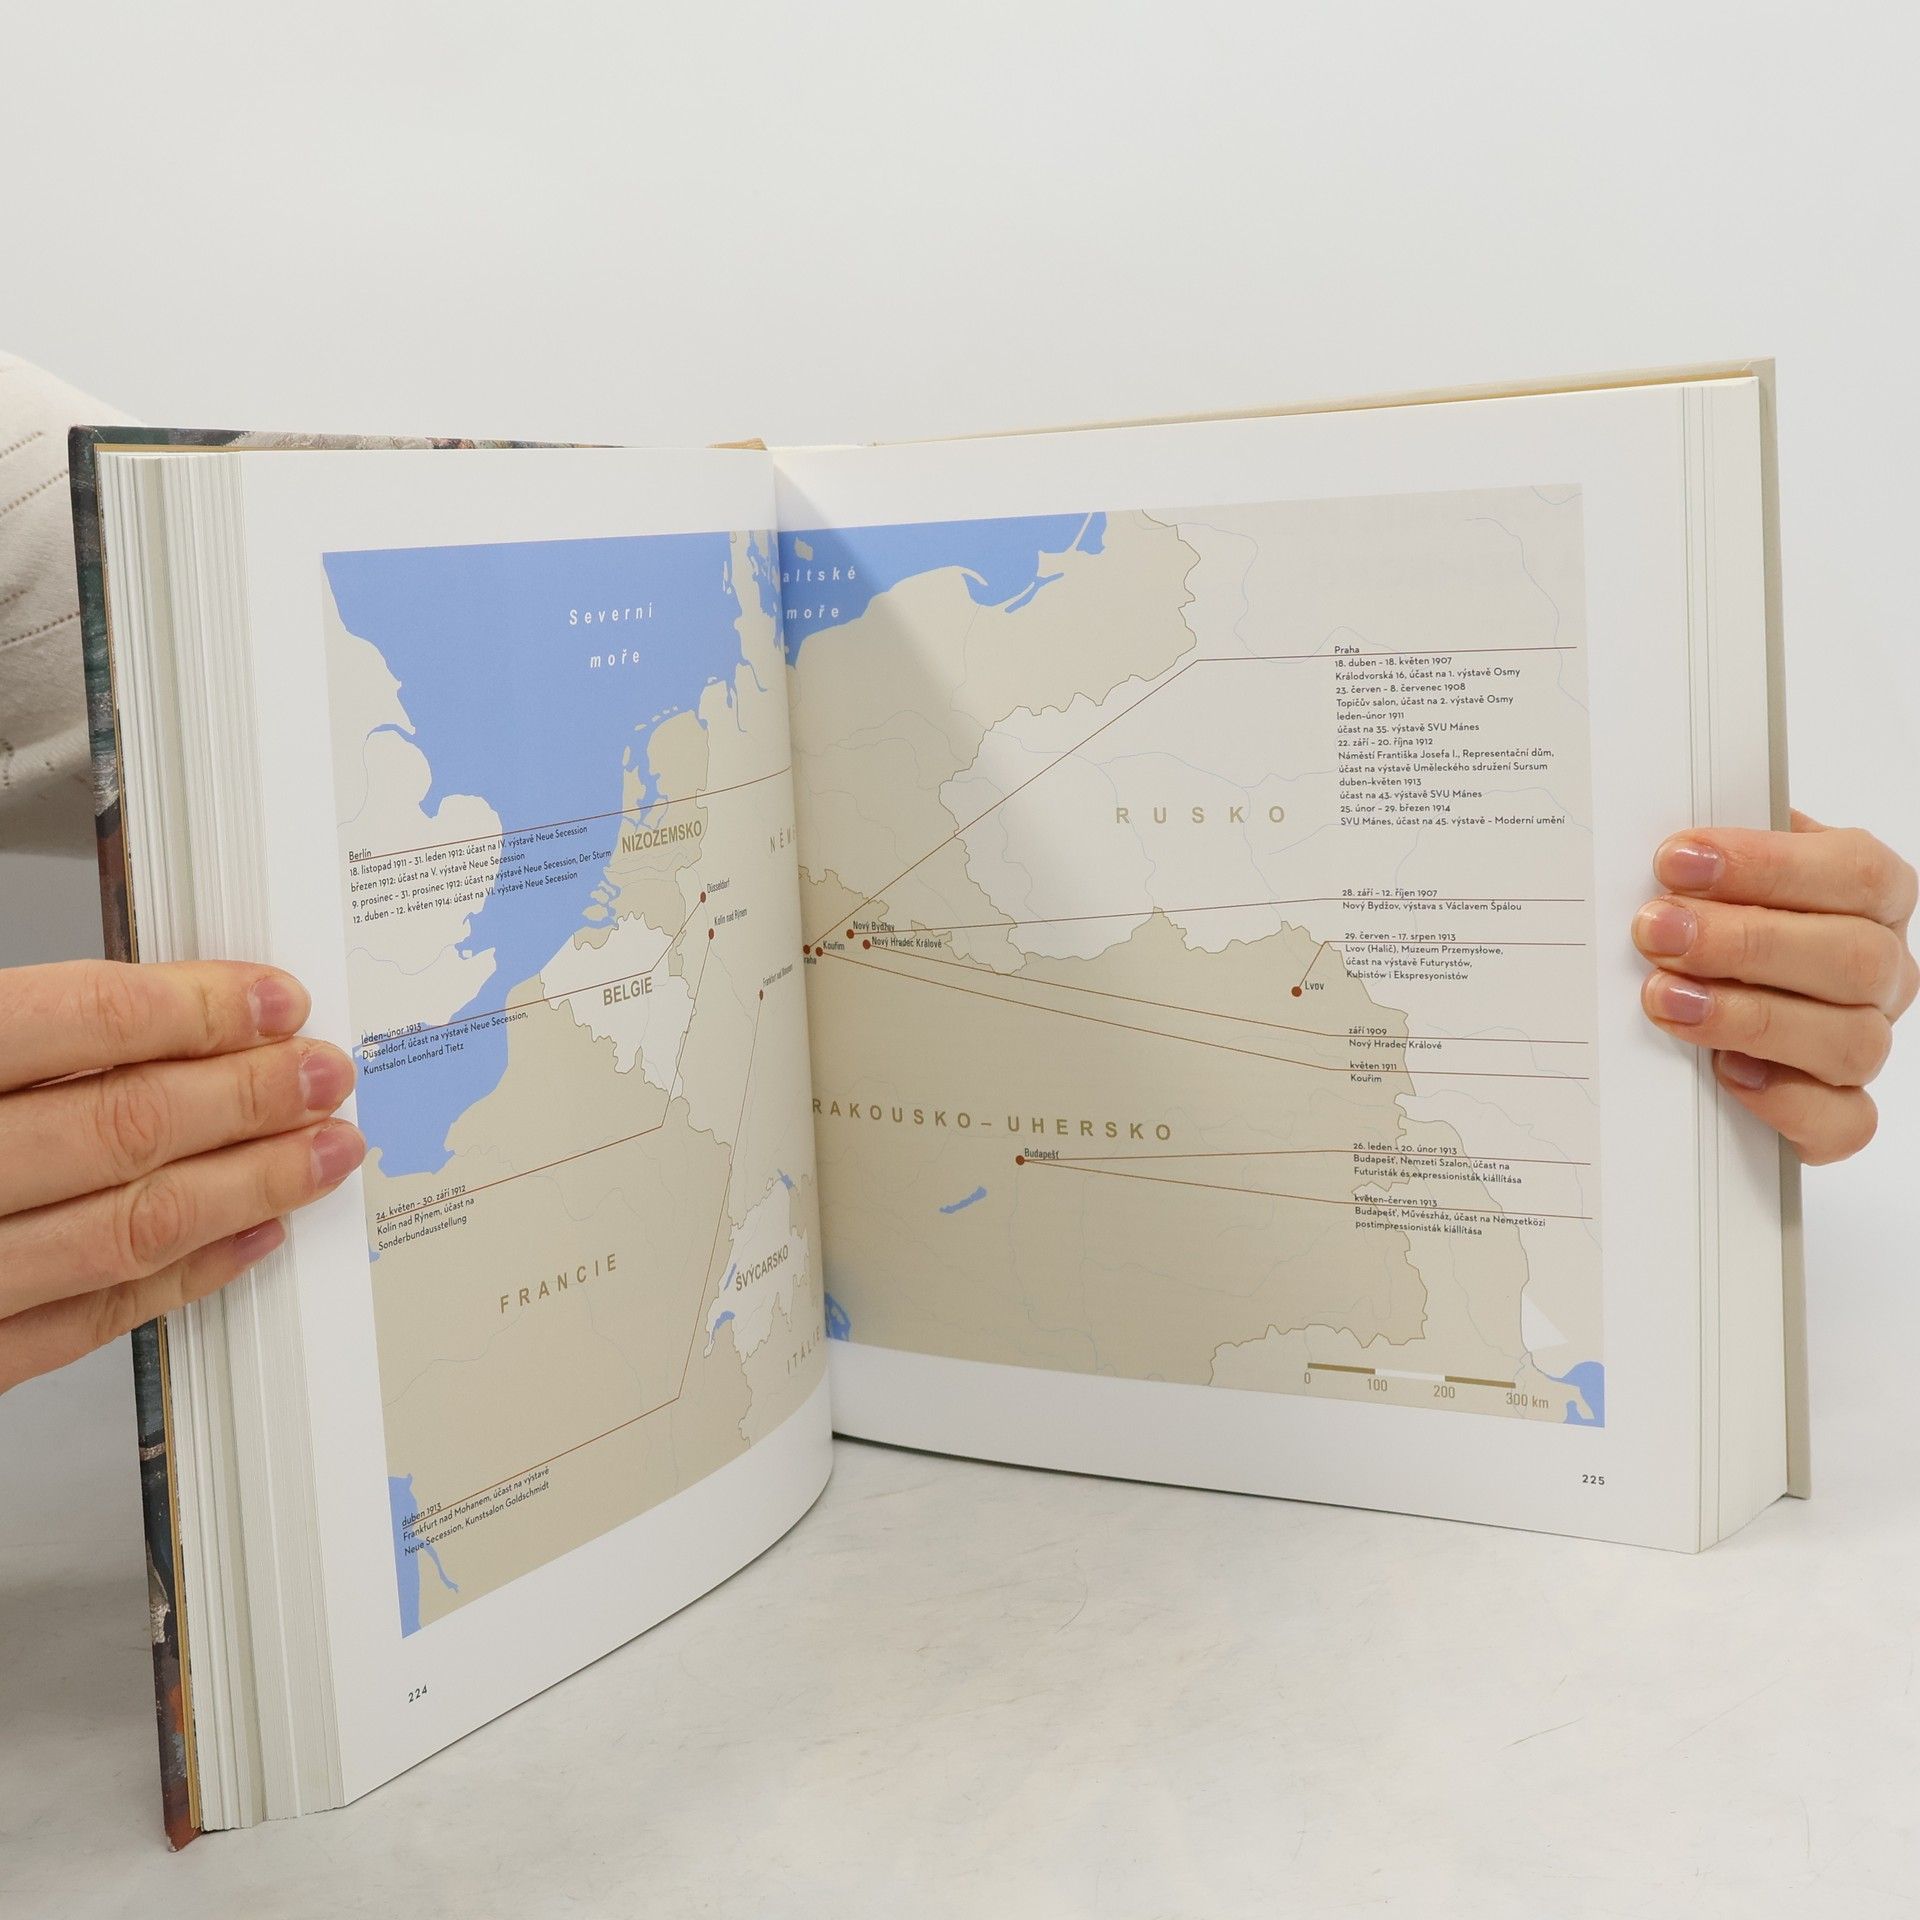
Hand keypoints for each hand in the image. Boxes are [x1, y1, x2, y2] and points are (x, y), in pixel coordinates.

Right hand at [0, 960, 363, 1391]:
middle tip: (328, 1076)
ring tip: (326, 1152)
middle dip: (251, 1098)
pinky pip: (91, 1319)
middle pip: (125, 1126)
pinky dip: (188, 1274)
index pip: (84, 1021)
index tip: (279, 1003)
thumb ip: (38, 1039)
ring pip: (129, 1227)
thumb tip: (181, 1015)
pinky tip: (256, 1236)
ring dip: (249, 1186)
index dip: (200, 1009)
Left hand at [1633, 813, 1917, 1163]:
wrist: (1702, 994)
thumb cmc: (1712, 914)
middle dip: (1745, 942)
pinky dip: (1788, 1102)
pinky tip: (1725, 1073)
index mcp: (1867, 893)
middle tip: (1656, 931)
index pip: (1853, 871)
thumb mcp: (1711, 872)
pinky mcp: (1838, 1111)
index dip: (1766, 865)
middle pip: (1854, 957)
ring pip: (1852, 1041)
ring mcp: (1866, 1041)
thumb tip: (1666, 845)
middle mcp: (1881, 969)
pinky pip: (1844, 1121)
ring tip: (1664, 998)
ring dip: (1750, 1018)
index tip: (1675, 860)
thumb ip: (1708, 857)